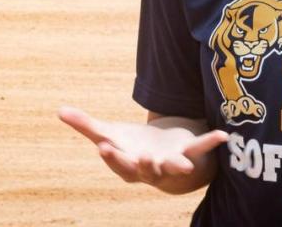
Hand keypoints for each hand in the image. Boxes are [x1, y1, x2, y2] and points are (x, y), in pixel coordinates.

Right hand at [57, 105, 228, 192]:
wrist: (167, 158)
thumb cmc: (134, 147)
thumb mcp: (110, 133)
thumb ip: (85, 124)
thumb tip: (58, 110)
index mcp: (128, 165)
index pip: (117, 162)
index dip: (111, 156)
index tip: (103, 145)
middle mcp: (150, 169)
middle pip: (143, 170)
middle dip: (140, 165)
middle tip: (137, 158)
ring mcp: (172, 162)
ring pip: (172, 167)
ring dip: (175, 165)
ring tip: (181, 164)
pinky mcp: (191, 152)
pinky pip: (202, 149)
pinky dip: (211, 142)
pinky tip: (222, 135)